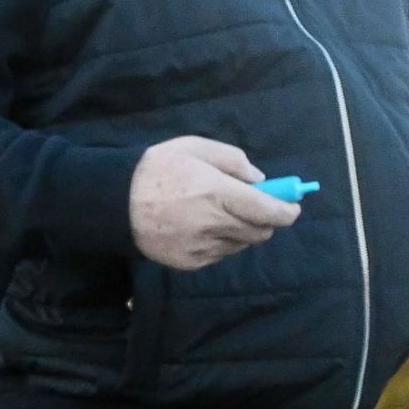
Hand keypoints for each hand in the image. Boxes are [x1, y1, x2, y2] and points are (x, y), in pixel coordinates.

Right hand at [128, 136, 299, 270]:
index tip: (293, 207)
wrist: (114, 200)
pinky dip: (221, 242)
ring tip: (221, 213)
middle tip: (258, 207)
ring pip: (241, 244)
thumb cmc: (158, 167)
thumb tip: (259, 180)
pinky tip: (202, 226)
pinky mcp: (189, 262)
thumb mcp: (196, 147)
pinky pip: (220, 254)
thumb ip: (233, 160)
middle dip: (266, 221)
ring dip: (242, 231)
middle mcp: (213, 223)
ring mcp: (201, 246)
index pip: (268, 211)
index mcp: (218, 192)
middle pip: (260, 232)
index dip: (287, 212)